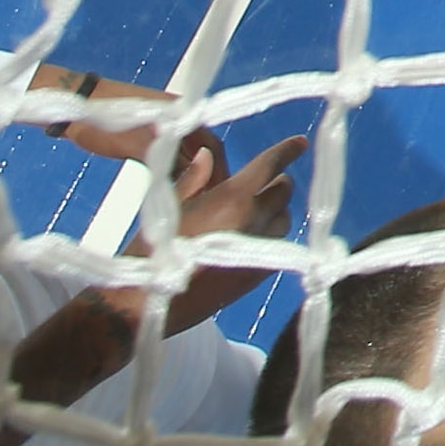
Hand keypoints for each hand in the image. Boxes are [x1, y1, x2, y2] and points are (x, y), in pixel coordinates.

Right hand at [158, 132, 304, 330]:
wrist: (145, 302)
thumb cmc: (149, 252)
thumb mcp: (168, 209)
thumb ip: (193, 179)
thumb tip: (206, 156)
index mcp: (231, 200)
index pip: (269, 166)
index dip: (286, 150)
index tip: (299, 143)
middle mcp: (252, 223)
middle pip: (282, 193)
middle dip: (275, 183)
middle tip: (263, 183)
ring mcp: (258, 252)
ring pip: (283, 221)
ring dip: (274, 212)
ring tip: (254, 211)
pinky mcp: (256, 277)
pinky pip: (276, 248)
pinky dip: (269, 237)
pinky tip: (248, 238)